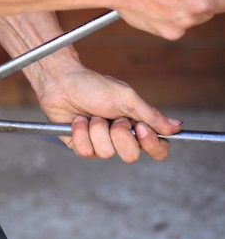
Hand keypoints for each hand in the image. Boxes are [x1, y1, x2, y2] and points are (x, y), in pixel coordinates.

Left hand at [35, 65, 182, 162]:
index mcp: (135, 126)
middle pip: (131, 156)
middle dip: (119, 135)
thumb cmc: (93, 85)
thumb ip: (150, 115)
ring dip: (97, 129)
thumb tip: (177, 127)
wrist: (61, 82)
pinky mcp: (79, 146)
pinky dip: (80, 132)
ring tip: (90, 114)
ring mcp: (98, 143)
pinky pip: (85, 151)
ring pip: (106, 153)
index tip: (140, 128)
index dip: (152, 144)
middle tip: (111, 118)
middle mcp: (118, 138)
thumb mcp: (125, 97)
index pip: (156, 149)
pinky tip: (77, 120)